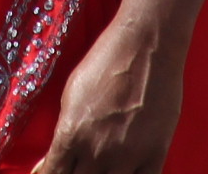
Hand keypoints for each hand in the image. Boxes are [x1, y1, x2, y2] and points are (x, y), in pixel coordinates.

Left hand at [34, 14, 183, 173]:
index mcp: (70, 134)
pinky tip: (125, 172)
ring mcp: (127, 156)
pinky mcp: (155, 154)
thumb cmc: (107, 61)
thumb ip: (64, 133)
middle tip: (80, 167)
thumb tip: (52, 161)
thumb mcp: (71, 94)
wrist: (146, 46)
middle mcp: (96, 151)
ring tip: (102, 168)